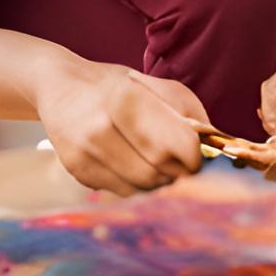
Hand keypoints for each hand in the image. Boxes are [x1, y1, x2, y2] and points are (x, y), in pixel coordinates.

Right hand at [34, 57, 205, 194]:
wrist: (59, 87)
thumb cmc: (116, 86)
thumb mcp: (154, 84)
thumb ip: (187, 111)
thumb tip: (216, 146)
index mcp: (126, 97)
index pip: (177, 144)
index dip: (194, 157)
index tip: (197, 156)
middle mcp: (101, 125)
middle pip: (160, 170)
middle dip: (178, 172)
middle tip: (181, 163)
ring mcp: (86, 151)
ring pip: (142, 186)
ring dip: (159, 180)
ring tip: (155, 161)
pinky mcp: (77, 170)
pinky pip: (122, 191)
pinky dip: (136, 184)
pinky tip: (131, 163)